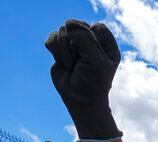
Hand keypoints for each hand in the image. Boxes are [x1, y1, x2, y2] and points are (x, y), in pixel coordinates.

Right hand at [45, 20, 121, 140]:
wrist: (80, 100)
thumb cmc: (93, 83)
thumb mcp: (95, 61)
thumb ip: (85, 38)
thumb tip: (68, 24)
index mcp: (106, 42)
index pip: (96, 28)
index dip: (91, 43)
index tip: (93, 59)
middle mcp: (90, 40)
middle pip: (76, 27)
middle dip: (75, 48)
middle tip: (81, 65)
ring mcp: (74, 43)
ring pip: (62, 32)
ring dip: (65, 53)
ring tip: (73, 67)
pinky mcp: (59, 49)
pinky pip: (51, 39)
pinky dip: (55, 53)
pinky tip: (63, 64)